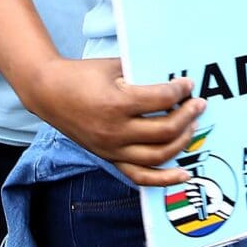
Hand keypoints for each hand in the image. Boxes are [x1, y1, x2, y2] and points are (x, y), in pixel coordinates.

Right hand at [27, 59, 205, 185]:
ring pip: (158, 155)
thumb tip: (173, 79)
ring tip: (192, 126)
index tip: (188, 85)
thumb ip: (142, 73)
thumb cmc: (81, 75)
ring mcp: (112, 149)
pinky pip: (140, 176)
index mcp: (117, 103)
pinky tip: (184, 174)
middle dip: (188, 116)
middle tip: (198, 104)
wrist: (48, 93)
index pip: (162, 100)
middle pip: (165, 130)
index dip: (180, 91)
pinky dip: (164, 179)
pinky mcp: (109, 158)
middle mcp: (115, 131)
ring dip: (182, 141)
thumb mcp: (113, 67)